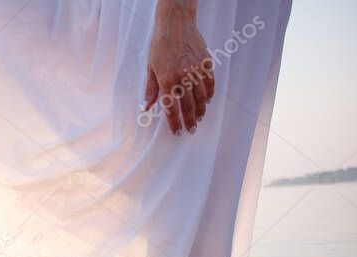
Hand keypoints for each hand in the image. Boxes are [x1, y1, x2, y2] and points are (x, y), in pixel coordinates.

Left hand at [143, 2, 214, 134]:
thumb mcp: (150, 68)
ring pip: (201, 97)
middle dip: (189, 121)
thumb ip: (150, 90)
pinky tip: (208, 101)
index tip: (178, 132)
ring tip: (199, 119)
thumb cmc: (159, 45)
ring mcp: (196, 70)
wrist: (176, 24)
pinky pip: (210, 83)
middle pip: (188, 106)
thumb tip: (146, 108)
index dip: (175, 123)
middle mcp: (182, 77)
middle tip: (190, 130)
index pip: (171, 108)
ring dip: (201, 110)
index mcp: (166, 80)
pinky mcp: (206, 63)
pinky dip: (209, 94)